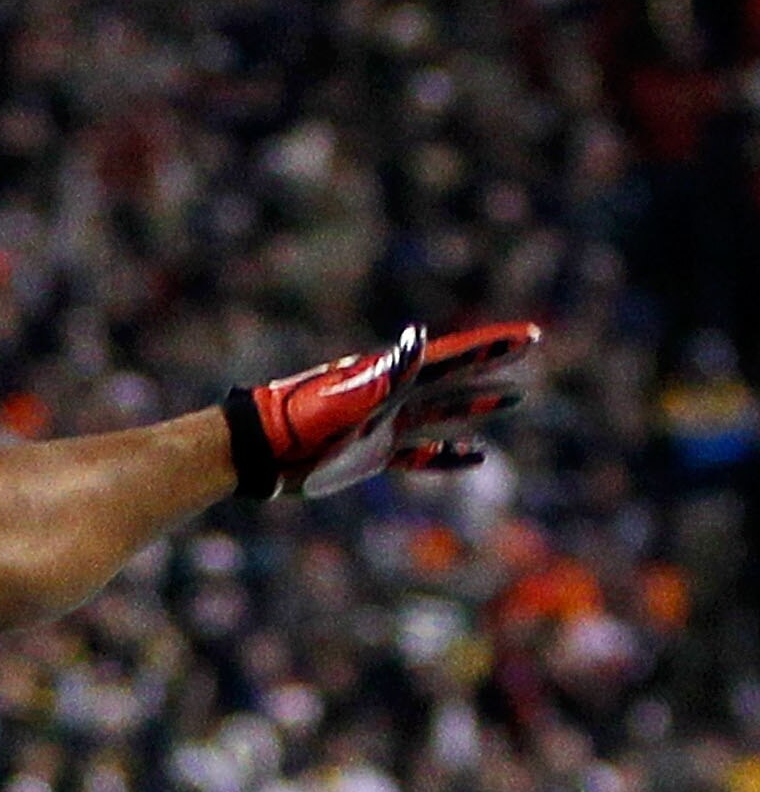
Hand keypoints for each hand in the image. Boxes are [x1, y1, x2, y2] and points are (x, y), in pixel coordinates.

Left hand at [225, 321, 540, 501]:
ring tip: (513, 398)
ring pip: (442, 413)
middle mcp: (392, 396)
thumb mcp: (348, 395)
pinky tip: (476, 456)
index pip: (452, 355)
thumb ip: (388, 372)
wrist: (261, 451)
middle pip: (454, 376)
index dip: (490, 346)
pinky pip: (420, 455)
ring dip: (476, 406)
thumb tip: (419, 337)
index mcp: (390, 376)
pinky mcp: (373, 455)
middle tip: (529, 346)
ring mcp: (384, 426)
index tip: (528, 335)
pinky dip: (448, 455)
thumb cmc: (301, 420)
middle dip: (491, 364)